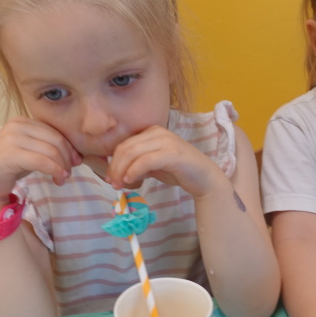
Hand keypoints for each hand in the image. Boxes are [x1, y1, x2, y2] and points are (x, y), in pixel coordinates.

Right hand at [0, 117, 80, 216]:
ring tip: (62, 178)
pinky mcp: (10, 154)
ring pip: (51, 150)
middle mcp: (17, 125)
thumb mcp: (30, 151)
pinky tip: (58, 179)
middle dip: (67, 157)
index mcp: (22, 121)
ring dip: (62, 166)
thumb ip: (47, 146)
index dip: (69, 147)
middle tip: (69, 172)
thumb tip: (75, 154)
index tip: (76, 161)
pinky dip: (54, 170)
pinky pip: (42, 161)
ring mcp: (12, 138)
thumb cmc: (8, 167)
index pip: (54, 131)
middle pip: (55, 139)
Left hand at [106, 126, 223, 196]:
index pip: (124, 144)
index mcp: (152, 131)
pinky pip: (145, 161)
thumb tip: (116, 173)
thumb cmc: (179, 171)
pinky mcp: (172, 153)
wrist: (205, 178)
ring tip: (119, 185)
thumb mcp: (153, 165)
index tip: (110, 178)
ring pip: (132, 153)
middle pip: (125, 148)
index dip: (113, 162)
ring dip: (121, 171)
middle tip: (112, 184)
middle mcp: (158, 132)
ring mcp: (166, 141)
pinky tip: (130, 180)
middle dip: (114, 167)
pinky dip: (134, 171)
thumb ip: (137, 163)